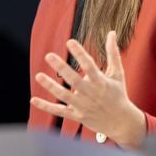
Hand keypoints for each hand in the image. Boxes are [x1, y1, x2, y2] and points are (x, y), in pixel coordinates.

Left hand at [30, 30, 146, 149]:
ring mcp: (82, 106)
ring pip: (64, 96)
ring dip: (50, 86)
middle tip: (49, 55)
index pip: (89, 66)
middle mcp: (90, 94)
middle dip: (61, 68)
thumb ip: (113, 53)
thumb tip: (112, 33)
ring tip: (38, 76)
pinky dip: (46, 106)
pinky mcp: (76, 115)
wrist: (121, 123)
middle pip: (74, 80)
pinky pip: (59, 111)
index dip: (80, 53)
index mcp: (101, 82)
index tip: (70, 41)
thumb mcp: (118, 73)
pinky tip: (33, 99)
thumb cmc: (119, 95)